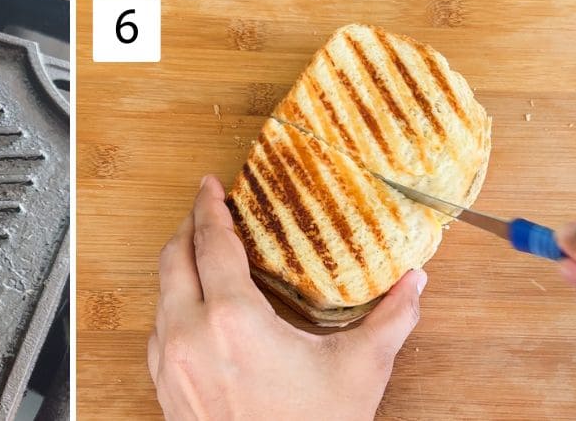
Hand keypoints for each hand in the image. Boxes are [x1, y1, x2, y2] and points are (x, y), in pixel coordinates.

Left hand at [148, 175, 426, 420]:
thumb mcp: (358, 372)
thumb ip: (389, 320)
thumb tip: (416, 282)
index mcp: (231, 318)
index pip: (211, 242)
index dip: (209, 208)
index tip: (210, 186)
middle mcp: (189, 335)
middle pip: (174, 258)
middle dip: (188, 227)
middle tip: (206, 209)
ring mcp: (171, 364)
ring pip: (161, 295)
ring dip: (178, 267)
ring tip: (201, 254)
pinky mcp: (164, 389)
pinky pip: (159, 332)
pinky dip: (173, 307)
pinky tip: (194, 308)